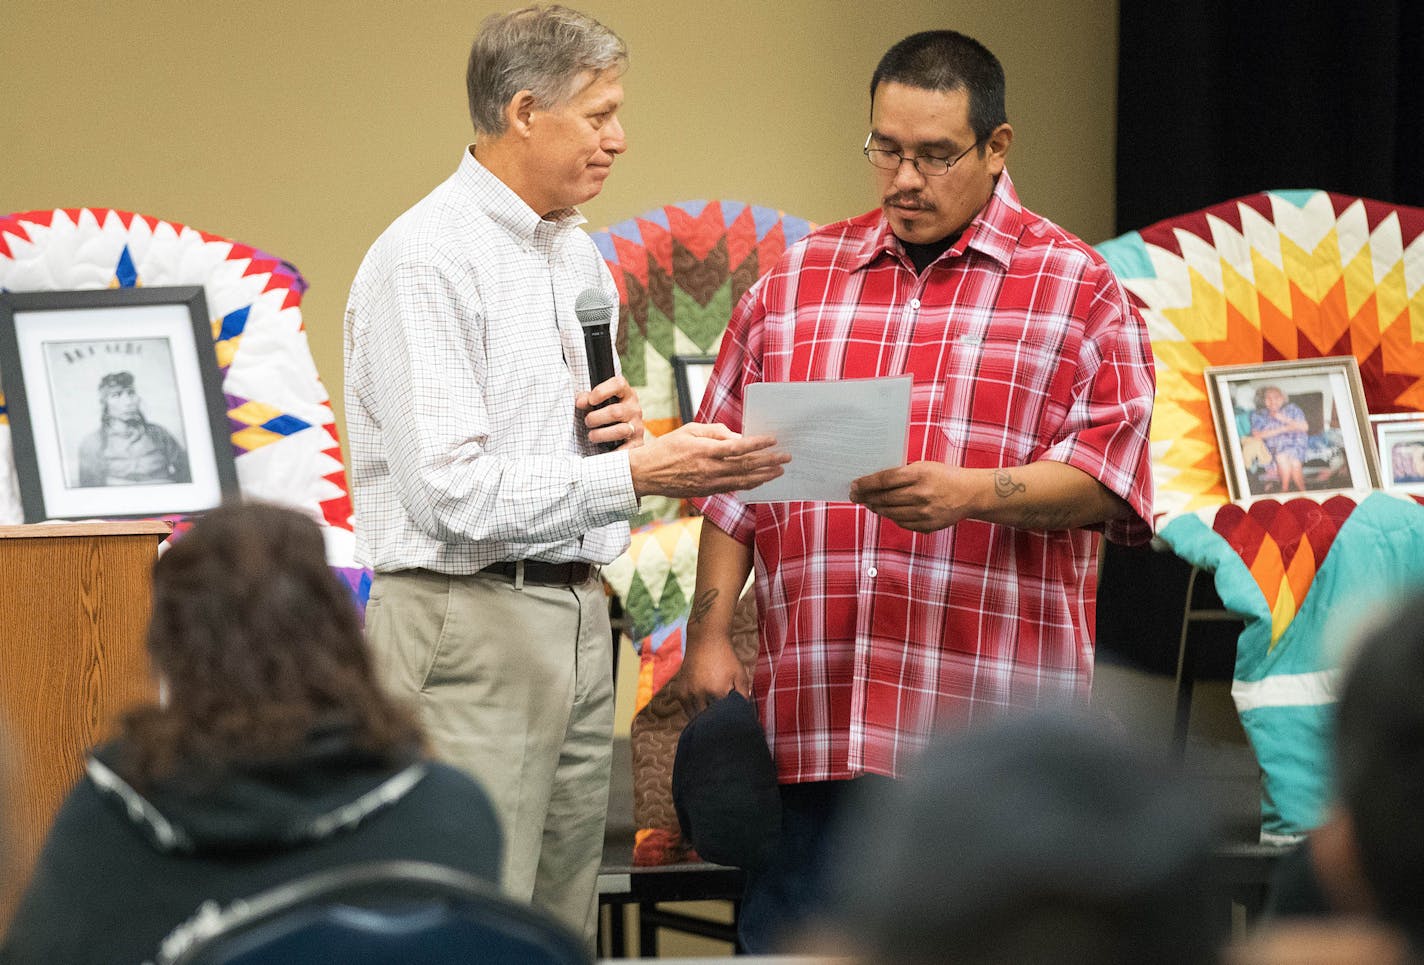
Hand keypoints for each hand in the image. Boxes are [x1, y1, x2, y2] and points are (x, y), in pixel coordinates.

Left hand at [576, 376, 644, 449]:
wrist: (623, 435)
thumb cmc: (605, 415)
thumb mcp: (597, 403)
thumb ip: (587, 399)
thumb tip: (580, 402)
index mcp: (626, 394)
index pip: (619, 385)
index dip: (602, 391)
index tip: (591, 401)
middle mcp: (634, 409)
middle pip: (616, 412)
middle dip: (596, 418)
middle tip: (587, 422)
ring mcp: (637, 426)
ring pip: (621, 431)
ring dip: (601, 435)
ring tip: (591, 436)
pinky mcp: (638, 444)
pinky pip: (626, 450)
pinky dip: (612, 453)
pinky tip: (602, 453)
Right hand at [627, 422, 788, 498]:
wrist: (647, 474)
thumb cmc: (667, 448)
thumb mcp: (689, 430)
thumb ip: (715, 432)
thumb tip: (737, 436)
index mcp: (705, 451)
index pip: (738, 448)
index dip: (758, 444)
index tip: (773, 440)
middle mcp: (710, 469)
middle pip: (746, 466)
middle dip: (769, 462)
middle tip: (786, 457)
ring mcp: (710, 483)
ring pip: (743, 481)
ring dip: (764, 476)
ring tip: (779, 471)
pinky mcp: (707, 492)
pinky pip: (733, 488)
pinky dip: (749, 484)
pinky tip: (760, 480)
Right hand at [668, 634, 749, 715]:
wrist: (706, 640)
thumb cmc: (726, 657)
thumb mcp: (740, 674)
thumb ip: (743, 696)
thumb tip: (744, 713)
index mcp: (718, 692)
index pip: (724, 718)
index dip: (729, 720)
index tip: (731, 720)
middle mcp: (700, 694)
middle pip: (709, 721)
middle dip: (715, 721)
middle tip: (721, 719)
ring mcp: (688, 693)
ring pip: (695, 718)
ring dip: (703, 718)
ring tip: (711, 714)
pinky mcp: (680, 691)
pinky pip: (686, 709)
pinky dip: (693, 711)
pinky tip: (702, 706)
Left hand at [849, 461, 974, 532]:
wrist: (971, 493)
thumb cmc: (945, 476)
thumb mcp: (924, 466)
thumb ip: (902, 473)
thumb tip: (875, 481)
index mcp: (919, 475)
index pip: (884, 480)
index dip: (866, 483)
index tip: (855, 485)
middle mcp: (921, 494)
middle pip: (884, 498)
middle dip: (866, 497)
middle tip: (856, 496)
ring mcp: (924, 513)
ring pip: (890, 513)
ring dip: (876, 508)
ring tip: (869, 503)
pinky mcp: (927, 526)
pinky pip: (902, 523)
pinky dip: (892, 517)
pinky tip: (887, 511)